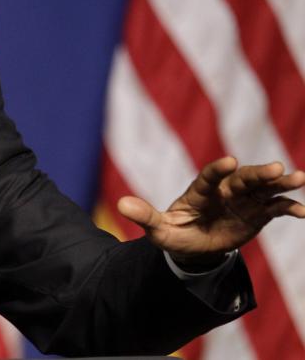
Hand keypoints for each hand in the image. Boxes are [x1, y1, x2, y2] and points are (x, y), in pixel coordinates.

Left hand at [117, 157, 304, 267]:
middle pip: (242, 179)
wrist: (192, 246)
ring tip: (299, 178)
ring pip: (263, 188)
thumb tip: (121, 204)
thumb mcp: (157, 230)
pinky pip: (274, 208)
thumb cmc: (172, 233)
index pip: (208, 177)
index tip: (230, 161)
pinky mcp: (256, 214)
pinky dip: (287, 207)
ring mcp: (242, 201)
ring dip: (280, 183)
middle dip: (258, 173)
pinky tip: (302, 211)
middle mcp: (223, 192)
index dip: (218, 169)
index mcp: (199, 192)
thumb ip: (144, 216)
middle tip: (278, 167)